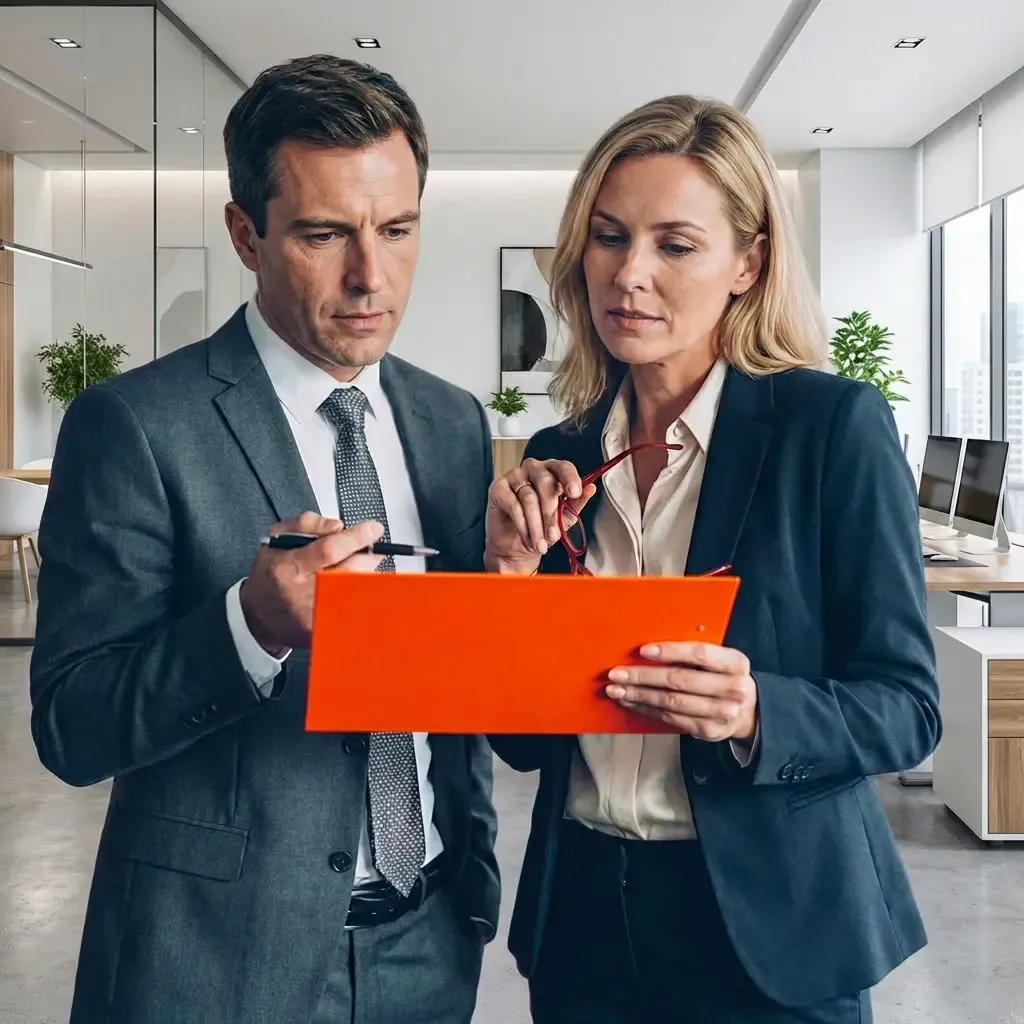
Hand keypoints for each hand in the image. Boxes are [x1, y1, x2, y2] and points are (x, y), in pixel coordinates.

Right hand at [239, 512, 383, 651]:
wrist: (258, 615)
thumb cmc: (270, 574)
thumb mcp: (278, 537)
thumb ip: (308, 524)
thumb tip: (338, 527)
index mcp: (289, 567)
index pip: (329, 550)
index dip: (356, 538)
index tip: (373, 529)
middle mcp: (303, 593)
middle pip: (351, 572)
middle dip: (368, 556)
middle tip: (370, 550)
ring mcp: (315, 615)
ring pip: (357, 590)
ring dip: (365, 575)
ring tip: (356, 568)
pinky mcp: (325, 629)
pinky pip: (354, 609)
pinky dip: (360, 593)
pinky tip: (353, 586)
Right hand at [484, 458, 596, 573]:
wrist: (516, 545)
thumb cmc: (540, 527)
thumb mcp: (563, 518)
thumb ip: (576, 503)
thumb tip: (590, 488)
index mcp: (552, 472)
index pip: (563, 467)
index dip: (570, 478)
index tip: (575, 493)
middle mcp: (533, 470)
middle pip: (545, 481)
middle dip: (551, 513)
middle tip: (554, 534)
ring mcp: (514, 477)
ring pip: (529, 498)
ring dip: (536, 525)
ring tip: (540, 543)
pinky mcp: (498, 488)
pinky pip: (513, 505)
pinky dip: (522, 525)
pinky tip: (527, 537)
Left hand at [605, 642, 757, 742]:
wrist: (747, 711)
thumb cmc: (723, 677)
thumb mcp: (720, 660)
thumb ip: (695, 653)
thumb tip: (649, 647)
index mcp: (735, 663)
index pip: (700, 654)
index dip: (670, 651)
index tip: (642, 651)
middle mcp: (733, 688)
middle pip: (680, 680)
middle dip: (643, 676)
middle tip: (617, 673)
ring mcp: (722, 713)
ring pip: (671, 702)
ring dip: (639, 695)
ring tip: (616, 689)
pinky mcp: (709, 731)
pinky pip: (670, 718)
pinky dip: (646, 709)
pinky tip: (631, 701)